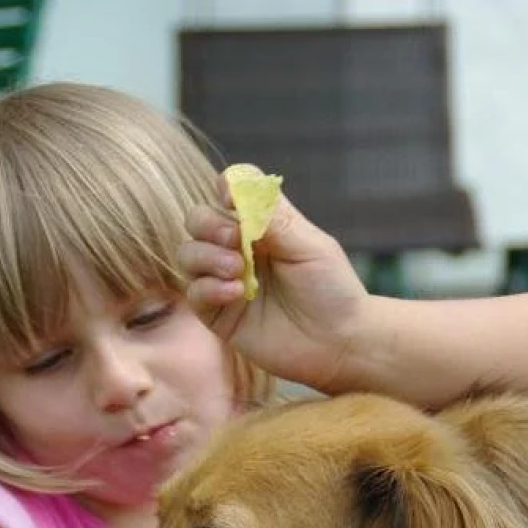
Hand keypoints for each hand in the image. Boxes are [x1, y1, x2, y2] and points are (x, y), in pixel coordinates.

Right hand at [179, 186, 369, 392]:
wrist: (339, 343)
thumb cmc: (332, 290)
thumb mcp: (309, 245)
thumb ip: (273, 216)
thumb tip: (236, 184)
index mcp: (262, 226)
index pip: (229, 194)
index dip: (225, 189)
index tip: (231, 199)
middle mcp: (238, 249)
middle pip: (199, 220)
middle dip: (209, 224)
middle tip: (234, 239)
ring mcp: (225, 281)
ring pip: (188, 254)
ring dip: (207, 256)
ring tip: (238, 270)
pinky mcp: (219, 315)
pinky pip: (194, 293)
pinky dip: (208, 288)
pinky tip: (236, 294)